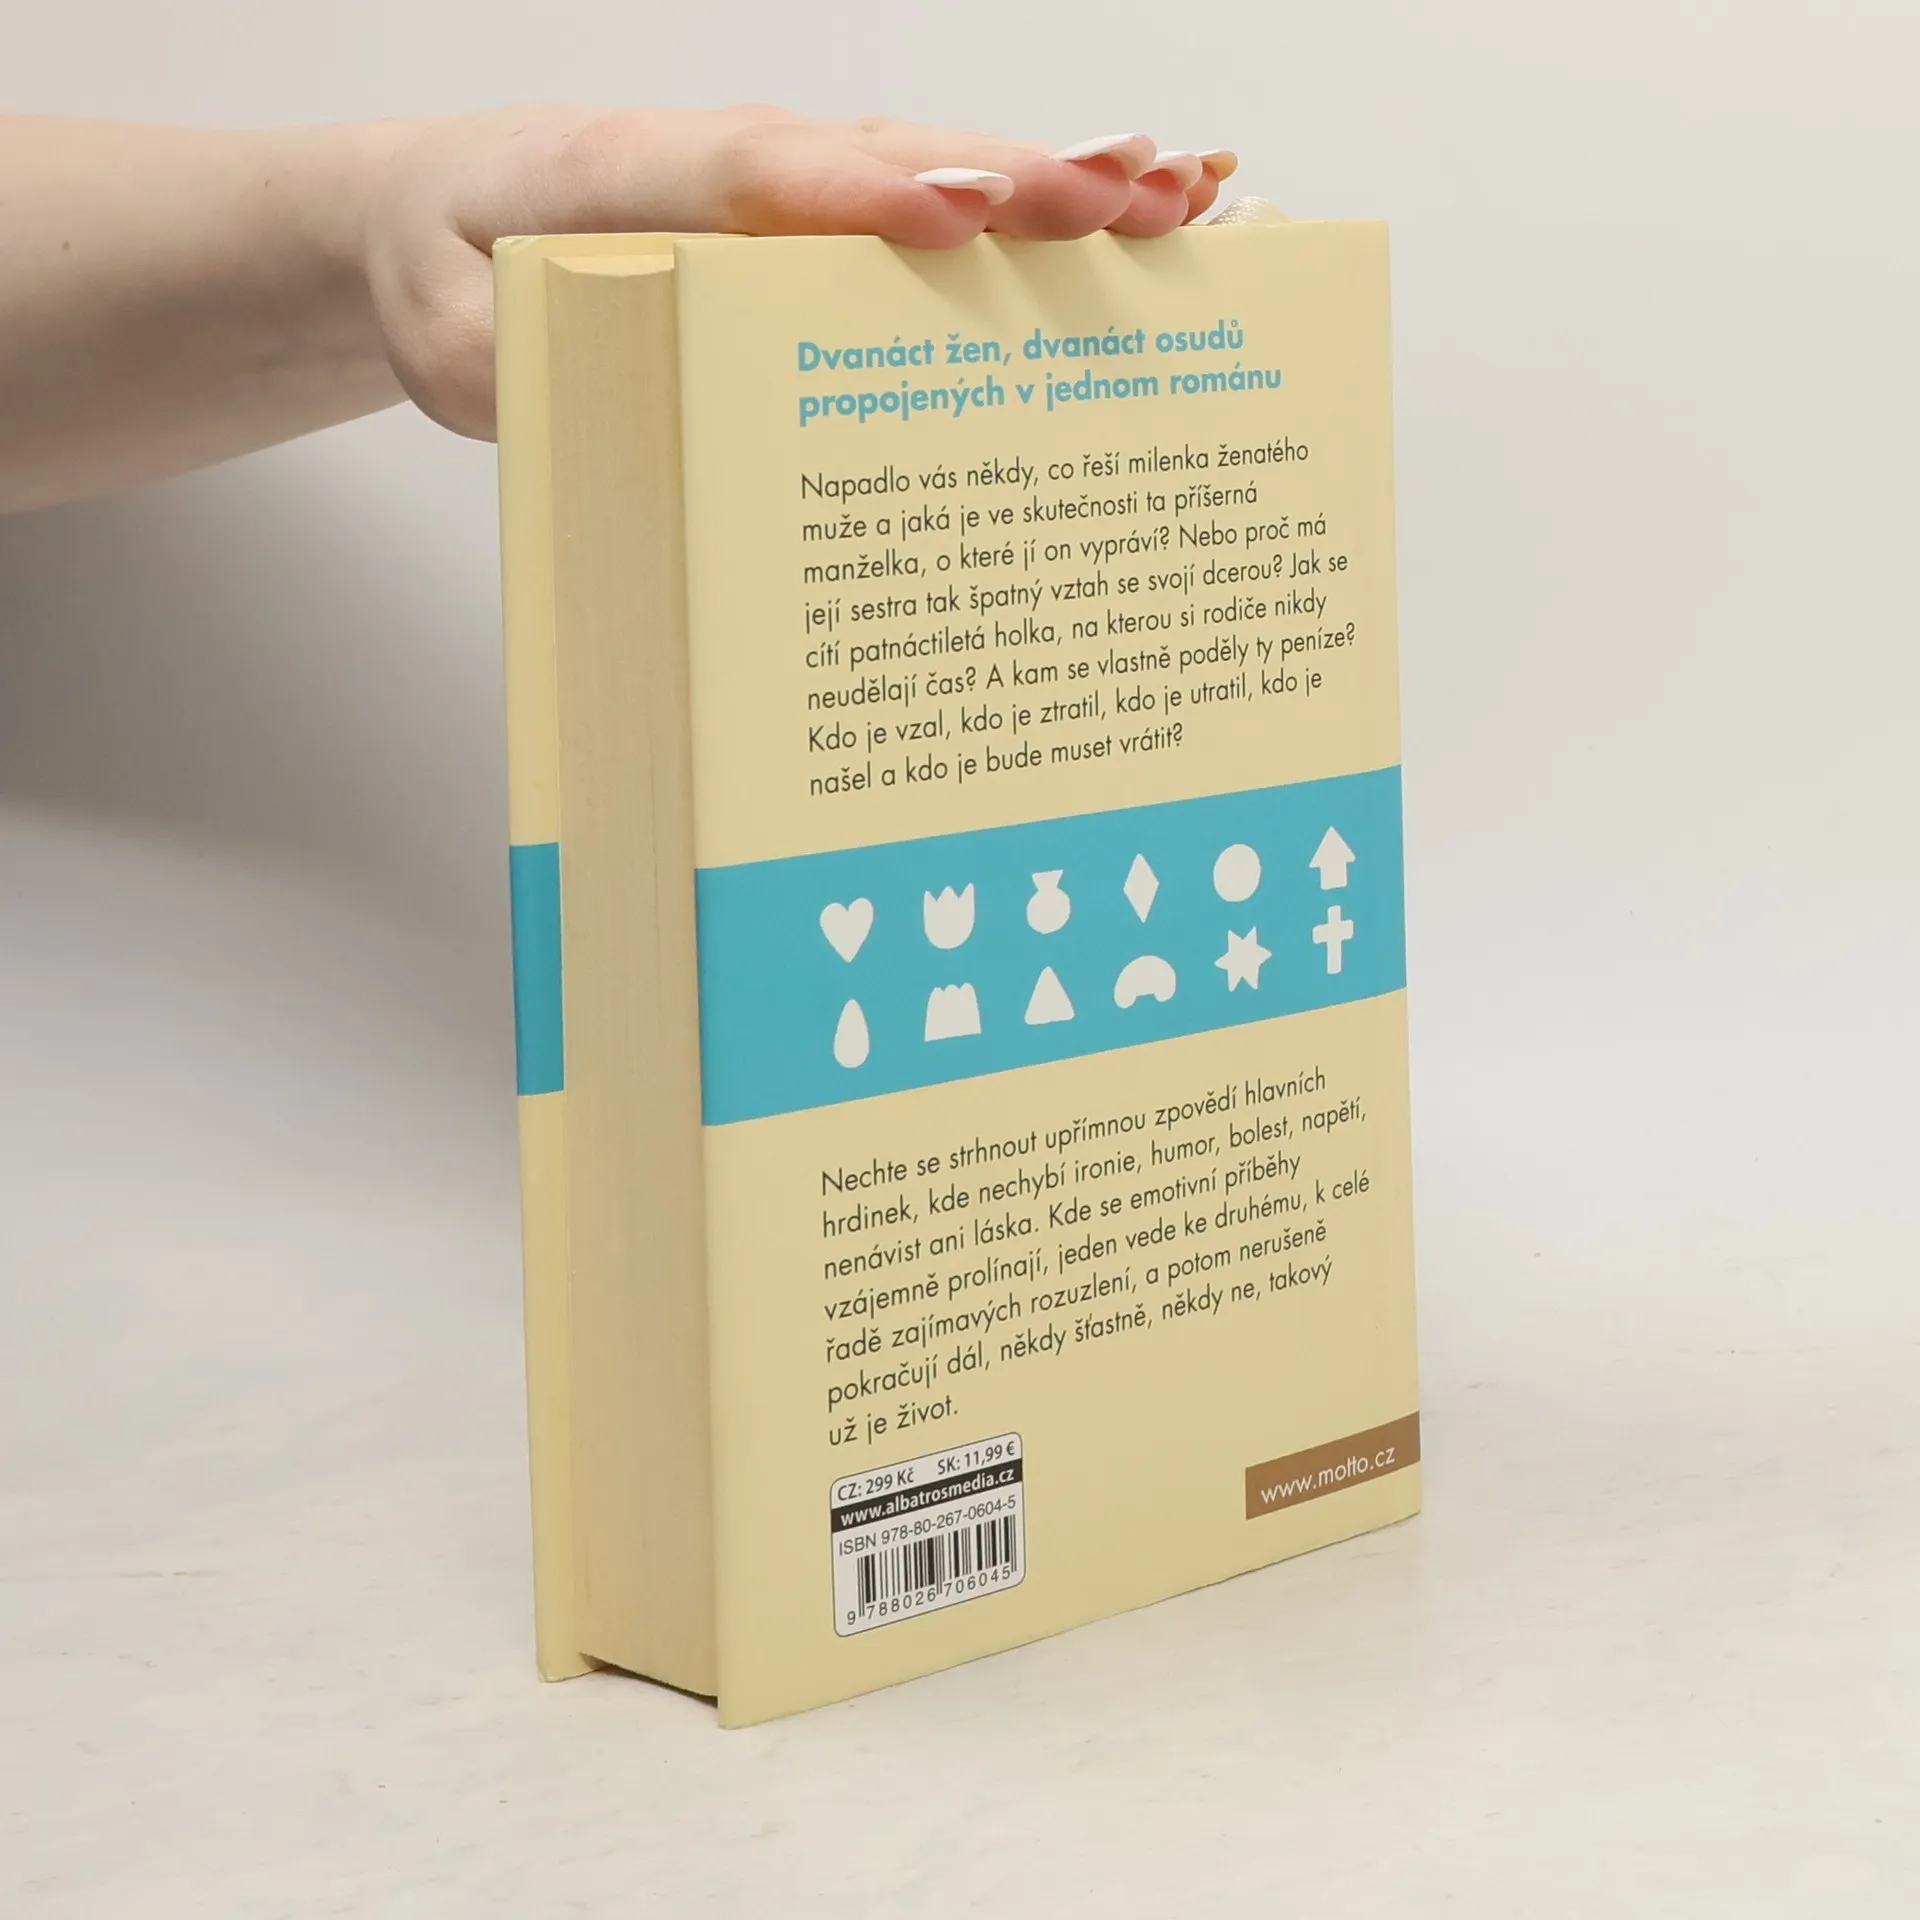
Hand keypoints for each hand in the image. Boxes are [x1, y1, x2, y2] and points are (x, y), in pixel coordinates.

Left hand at [361, 105, 1237, 437]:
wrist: (434, 218)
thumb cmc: (449, 270)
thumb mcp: (445, 337)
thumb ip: (505, 363)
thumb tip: (609, 399)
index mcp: (635, 176)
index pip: (761, 177)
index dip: (863, 195)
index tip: (965, 216)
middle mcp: (738, 163)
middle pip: (891, 159)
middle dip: (1018, 182)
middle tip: (1139, 201)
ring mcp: (790, 184)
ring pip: (937, 169)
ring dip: (1061, 183)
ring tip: (1184, 194)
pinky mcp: (818, 218)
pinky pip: (932, 204)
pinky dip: (1035, 206)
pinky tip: (1134, 208)